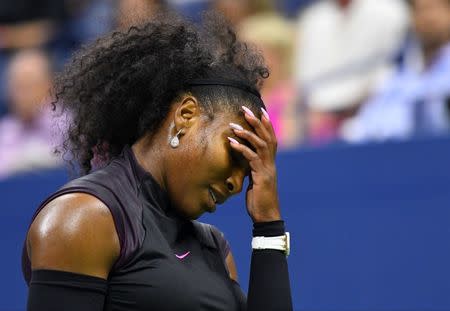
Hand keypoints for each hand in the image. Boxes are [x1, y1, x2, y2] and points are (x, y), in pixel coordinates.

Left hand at [229, 106, 280, 222]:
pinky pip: (251, 158)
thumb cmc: (260, 200)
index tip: (260, 111)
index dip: (266, 124)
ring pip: (260, 145)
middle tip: (246, 109)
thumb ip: (252, 168)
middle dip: (256, 122)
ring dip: (247, 133)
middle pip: (267, 137)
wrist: (266, 216)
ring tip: (234, 125)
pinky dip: (242, 148)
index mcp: (270, 163)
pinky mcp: (261, 176)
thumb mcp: (255, 181)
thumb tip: (245, 160)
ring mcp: (267, 169)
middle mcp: (271, 163)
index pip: (271, 139)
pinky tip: (231, 143)